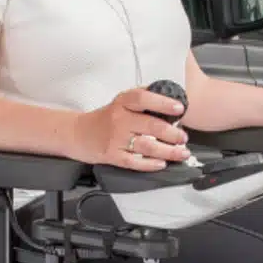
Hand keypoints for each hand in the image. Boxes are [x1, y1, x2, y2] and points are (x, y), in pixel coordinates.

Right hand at [73, 87, 192, 169]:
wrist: (78, 133)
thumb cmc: (105, 118)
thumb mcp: (121, 101)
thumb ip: (142, 98)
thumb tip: (170, 98)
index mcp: (123, 102)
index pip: (144, 98)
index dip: (163, 103)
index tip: (179, 108)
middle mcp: (119, 118)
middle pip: (150, 125)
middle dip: (172, 133)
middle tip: (184, 137)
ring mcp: (115, 138)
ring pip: (146, 145)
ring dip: (167, 151)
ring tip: (181, 153)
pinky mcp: (112, 155)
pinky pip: (134, 162)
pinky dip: (149, 164)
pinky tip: (161, 164)